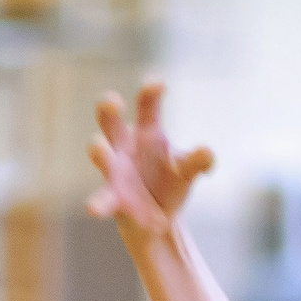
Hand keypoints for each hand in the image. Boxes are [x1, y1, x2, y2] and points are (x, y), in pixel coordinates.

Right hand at [86, 82, 214, 243]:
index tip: (157, 83)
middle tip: (111, 101)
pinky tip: (93, 209)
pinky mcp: (112, 199)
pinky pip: (102, 199)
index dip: (150, 93)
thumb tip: (207, 153)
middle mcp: (124, 147)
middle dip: (108, 111)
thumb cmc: (169, 182)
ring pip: (102, 157)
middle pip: (111, 123)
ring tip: (97, 146)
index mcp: (146, 133)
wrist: (157, 218)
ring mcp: (115, 172)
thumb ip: (195, 162)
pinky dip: (98, 204)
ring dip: (99, 151)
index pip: (147, 108)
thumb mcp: (186, 170)